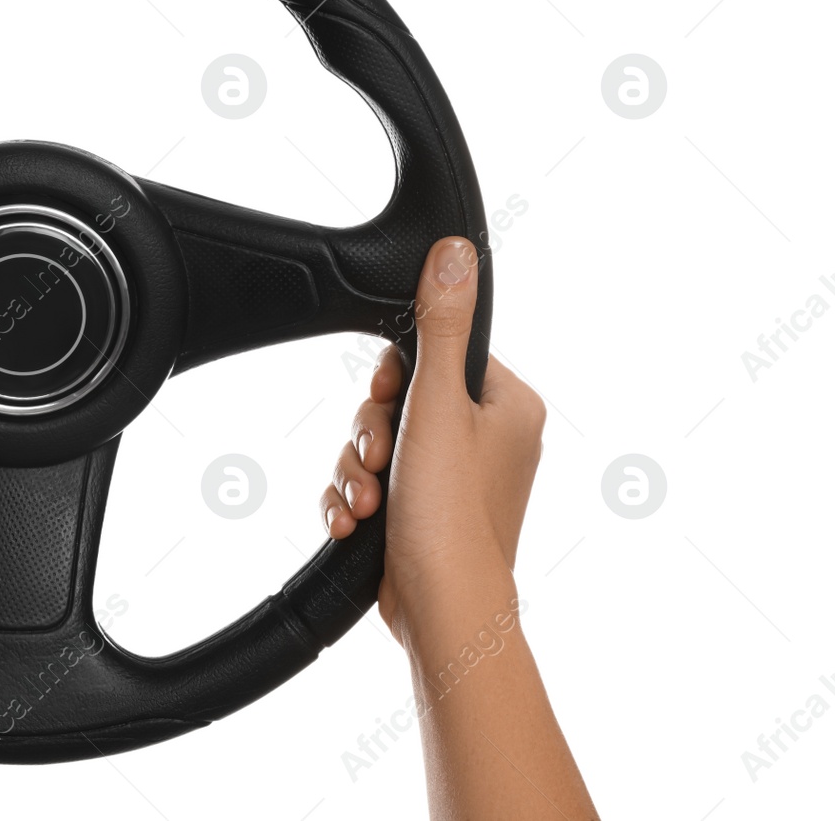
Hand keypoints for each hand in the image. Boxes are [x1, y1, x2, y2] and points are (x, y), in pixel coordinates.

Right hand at [318, 236, 544, 643]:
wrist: (442, 611)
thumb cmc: (450, 517)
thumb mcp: (436, 405)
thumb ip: (440, 327)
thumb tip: (455, 254)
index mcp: (509, 407)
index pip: (437, 354)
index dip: (396, 378)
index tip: (389, 402)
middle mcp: (488, 441)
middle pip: (399, 401)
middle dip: (370, 434)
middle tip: (380, 461)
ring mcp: (454, 482)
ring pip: (379, 445)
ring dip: (357, 471)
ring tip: (369, 502)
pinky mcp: (424, 515)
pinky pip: (374, 485)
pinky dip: (356, 500)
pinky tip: (355, 522)